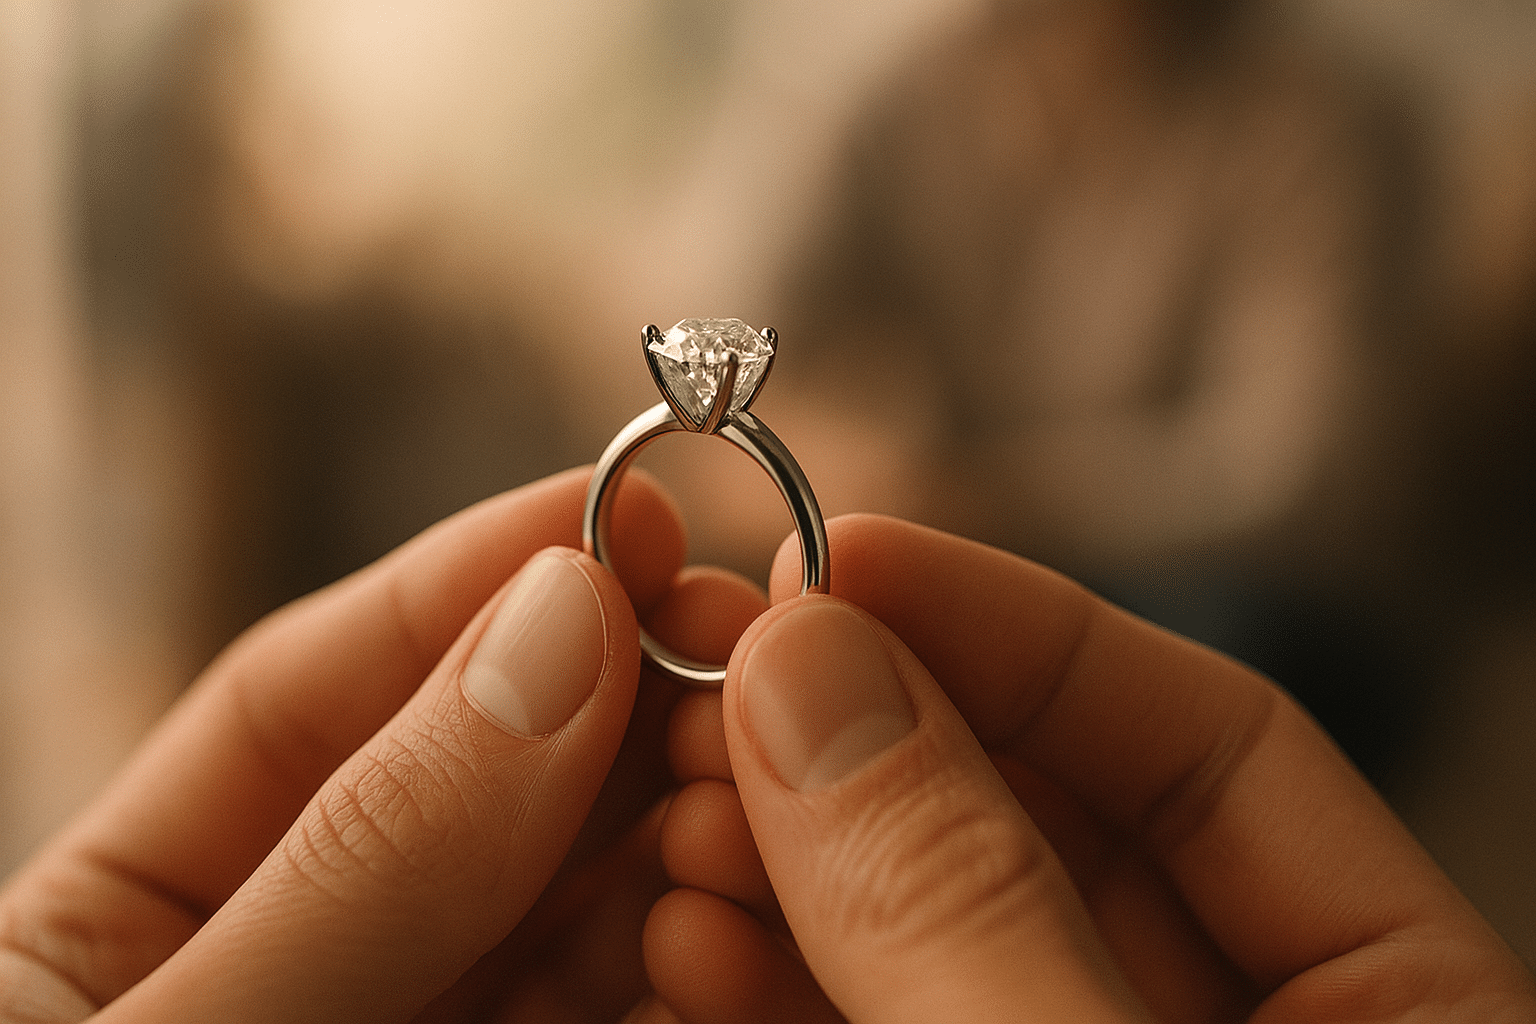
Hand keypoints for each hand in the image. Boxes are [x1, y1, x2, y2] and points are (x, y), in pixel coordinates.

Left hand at [0, 467, 764, 1022]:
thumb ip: (368, 854)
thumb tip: (558, 622)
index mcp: (120, 937)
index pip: (297, 702)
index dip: (465, 585)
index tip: (622, 506)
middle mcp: (291, 968)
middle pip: (470, 789)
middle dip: (610, 702)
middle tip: (734, 640)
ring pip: (569, 901)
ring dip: (678, 820)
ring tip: (754, 775)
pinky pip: (620, 1010)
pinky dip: (689, 954)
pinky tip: (727, 906)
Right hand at [649, 514, 1535, 1021]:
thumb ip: (973, 905)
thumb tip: (815, 671)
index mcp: (1405, 1022)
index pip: (1223, 748)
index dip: (1021, 628)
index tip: (842, 556)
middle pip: (1049, 827)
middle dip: (867, 752)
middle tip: (723, 686)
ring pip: (937, 934)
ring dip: (791, 866)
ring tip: (678, 819)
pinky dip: (772, 988)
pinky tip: (684, 943)